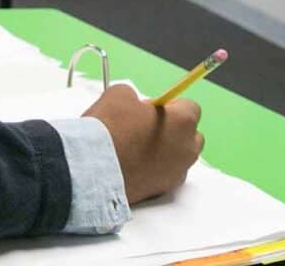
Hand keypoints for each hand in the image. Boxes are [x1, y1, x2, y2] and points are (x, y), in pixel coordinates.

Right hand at [83, 84, 203, 203]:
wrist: (93, 168)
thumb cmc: (110, 128)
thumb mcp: (119, 95)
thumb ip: (135, 97)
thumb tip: (135, 105)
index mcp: (184, 121)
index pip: (191, 108)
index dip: (170, 106)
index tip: (152, 108)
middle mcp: (188, 148)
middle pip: (191, 135)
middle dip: (174, 129)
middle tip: (147, 127)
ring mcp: (178, 172)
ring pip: (180, 157)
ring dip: (167, 150)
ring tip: (139, 148)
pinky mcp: (163, 190)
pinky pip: (167, 174)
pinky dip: (156, 169)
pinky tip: (135, 165)